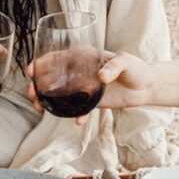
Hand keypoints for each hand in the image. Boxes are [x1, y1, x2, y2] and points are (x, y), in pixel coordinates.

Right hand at [26, 50, 152, 123]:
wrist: (147, 87)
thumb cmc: (137, 68)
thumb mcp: (126, 62)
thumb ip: (114, 66)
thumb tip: (101, 76)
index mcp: (85, 57)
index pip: (59, 58)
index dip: (43, 63)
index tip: (31, 71)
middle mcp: (81, 72)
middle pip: (54, 77)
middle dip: (39, 85)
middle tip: (31, 93)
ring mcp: (85, 88)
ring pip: (61, 94)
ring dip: (48, 100)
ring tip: (39, 107)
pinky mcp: (92, 102)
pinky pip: (79, 109)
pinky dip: (76, 115)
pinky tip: (77, 121)